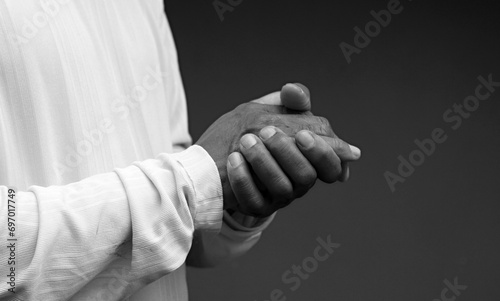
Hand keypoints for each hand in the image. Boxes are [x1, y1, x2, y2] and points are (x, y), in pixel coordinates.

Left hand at [226, 83, 360, 216]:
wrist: (217, 156)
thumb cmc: (251, 132)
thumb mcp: (271, 112)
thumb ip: (289, 101)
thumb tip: (293, 90)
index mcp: (309, 159)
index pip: (332, 164)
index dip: (322, 152)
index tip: (302, 134)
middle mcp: (298, 182)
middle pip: (307, 175)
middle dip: (289, 153)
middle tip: (267, 131)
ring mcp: (277, 197)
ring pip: (282, 188)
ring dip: (264, 162)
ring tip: (245, 141)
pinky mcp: (253, 206)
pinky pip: (252, 199)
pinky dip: (244, 178)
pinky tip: (233, 159)